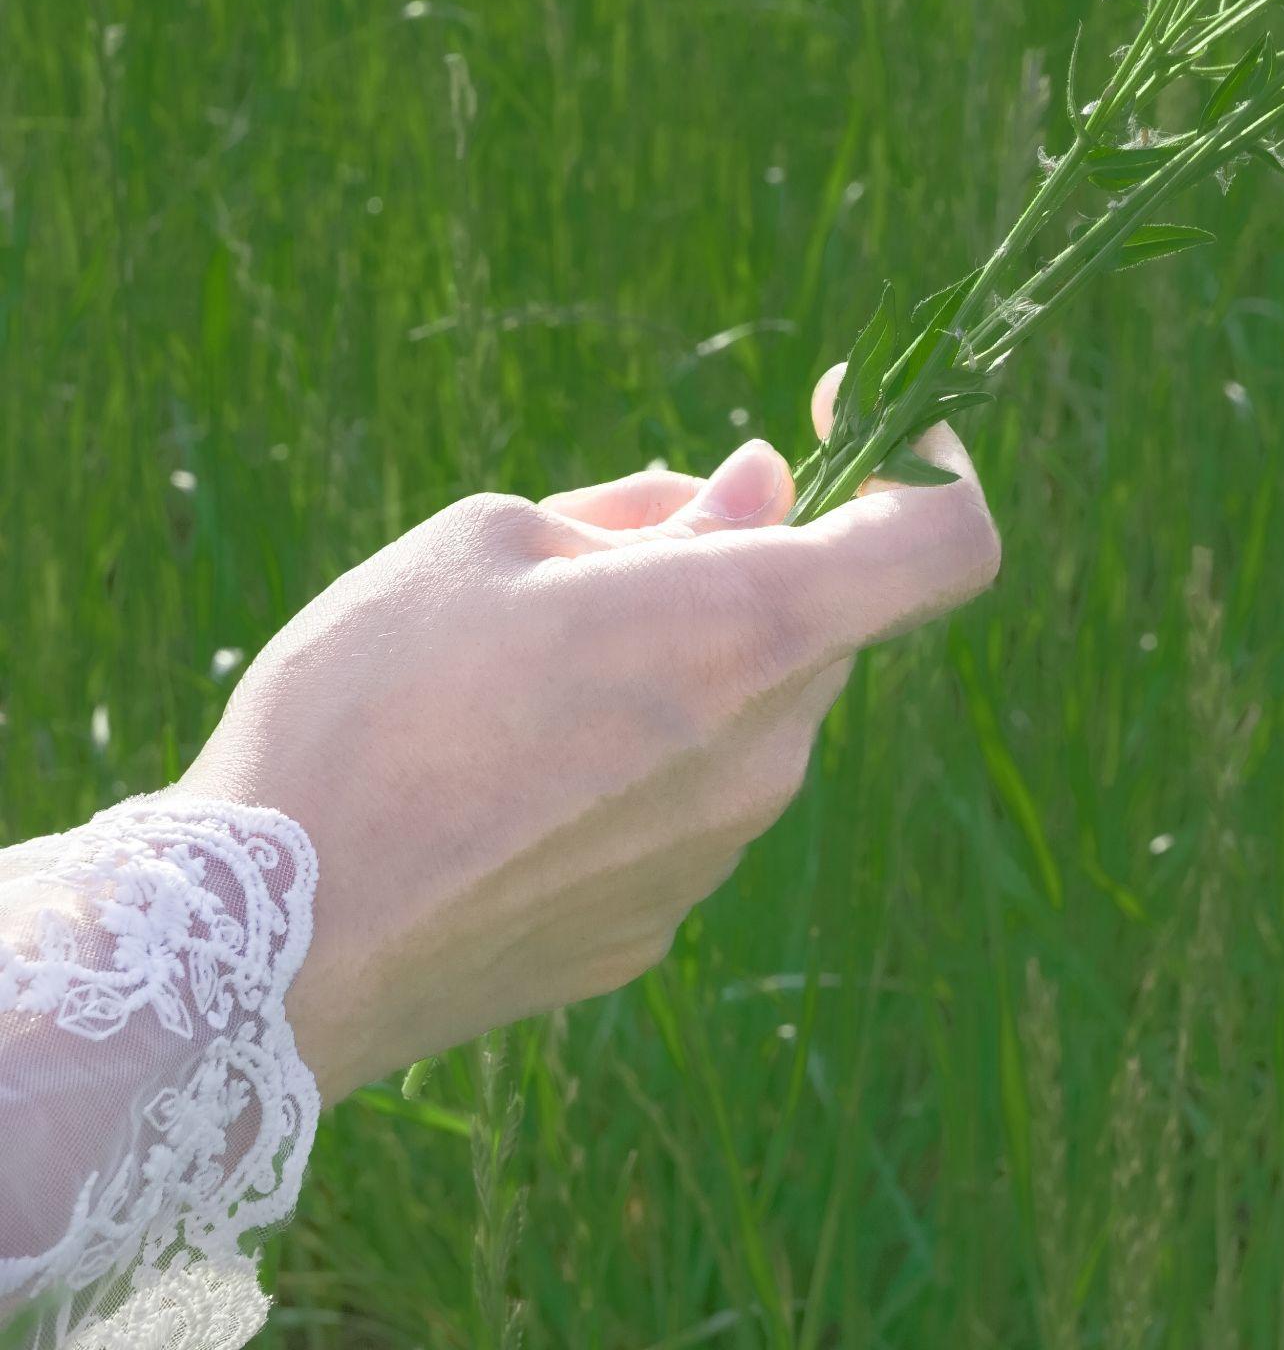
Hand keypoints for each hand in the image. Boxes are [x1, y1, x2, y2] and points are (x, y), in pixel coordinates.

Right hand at [175, 370, 998, 1100]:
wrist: (255, 950)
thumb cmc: (368, 705)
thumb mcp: (495, 540)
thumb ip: (661, 515)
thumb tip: (762, 489)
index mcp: (747, 631)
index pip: (946, 544)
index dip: (927, 464)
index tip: (842, 415)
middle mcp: (768, 753)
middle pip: (816, 620)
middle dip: (744, 563)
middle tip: (594, 555)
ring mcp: (718, 854)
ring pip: (746, 709)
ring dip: (678, 660)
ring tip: (512, 674)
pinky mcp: (653, 926)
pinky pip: (684, 801)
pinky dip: (634, 755)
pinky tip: (499, 774)